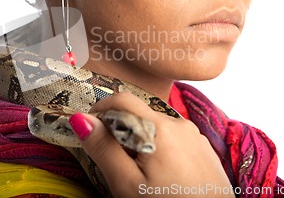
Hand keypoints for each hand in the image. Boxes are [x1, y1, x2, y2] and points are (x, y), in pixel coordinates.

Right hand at [69, 92, 234, 197]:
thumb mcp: (127, 184)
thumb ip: (103, 148)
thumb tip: (80, 118)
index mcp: (159, 127)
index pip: (121, 99)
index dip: (100, 110)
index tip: (90, 131)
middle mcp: (179, 124)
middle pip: (139, 113)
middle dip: (120, 130)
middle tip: (113, 161)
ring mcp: (194, 136)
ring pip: (156, 126)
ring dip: (140, 140)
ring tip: (138, 172)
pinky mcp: (203, 149)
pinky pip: (173, 138)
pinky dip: (159, 148)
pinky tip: (160, 175)